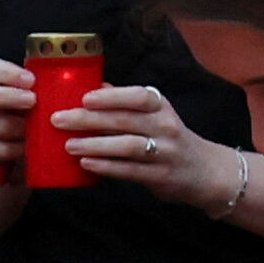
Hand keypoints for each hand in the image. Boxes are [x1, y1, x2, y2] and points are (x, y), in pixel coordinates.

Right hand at [0, 59, 36, 179]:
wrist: (25, 150)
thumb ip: (48, 92)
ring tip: (31, 131)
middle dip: (6, 96)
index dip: (7, 73)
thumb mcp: (45, 102)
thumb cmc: (38, 119)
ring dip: (10, 126)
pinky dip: (9, 148)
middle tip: (32, 100)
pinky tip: (24, 148)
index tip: (31, 80)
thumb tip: (69, 84)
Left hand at [58, 81, 214, 204]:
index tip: (85, 98)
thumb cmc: (169, 138)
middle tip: (59, 120)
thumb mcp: (156, 114)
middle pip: (124, 120)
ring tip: (69, 145)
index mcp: (160, 106)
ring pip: (126, 146)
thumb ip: (127, 103)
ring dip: (94, 145)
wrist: (204, 171)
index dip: (111, 97)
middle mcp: (165, 126)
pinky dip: (106, 167)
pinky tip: (86, 164)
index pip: (137, 96)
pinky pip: (130, 170)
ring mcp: (164, 152)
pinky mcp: (160, 176)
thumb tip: (95, 87)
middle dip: (88, 119)